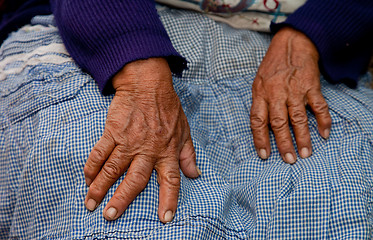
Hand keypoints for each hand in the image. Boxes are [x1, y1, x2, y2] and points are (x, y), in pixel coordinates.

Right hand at [83, 58, 199, 221]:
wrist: (148, 84)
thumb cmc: (168, 107)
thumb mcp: (184, 131)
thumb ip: (188, 155)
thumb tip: (195, 175)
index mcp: (167, 151)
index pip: (170, 180)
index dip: (168, 200)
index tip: (165, 218)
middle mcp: (147, 150)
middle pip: (134, 180)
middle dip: (122, 200)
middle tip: (111, 215)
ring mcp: (128, 141)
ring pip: (112, 169)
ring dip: (100, 187)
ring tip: (91, 203)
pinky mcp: (113, 131)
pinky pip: (100, 152)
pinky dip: (92, 166)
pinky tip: (87, 178)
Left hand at [250, 27, 331, 162]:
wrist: (292, 44)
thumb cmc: (272, 66)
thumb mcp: (258, 82)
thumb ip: (259, 103)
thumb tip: (260, 128)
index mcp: (260, 93)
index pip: (258, 121)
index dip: (260, 139)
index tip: (265, 155)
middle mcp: (276, 93)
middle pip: (278, 123)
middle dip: (284, 143)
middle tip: (289, 159)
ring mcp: (295, 90)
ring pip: (298, 118)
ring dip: (303, 137)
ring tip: (305, 153)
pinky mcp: (311, 86)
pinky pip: (319, 106)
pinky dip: (323, 120)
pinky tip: (324, 134)